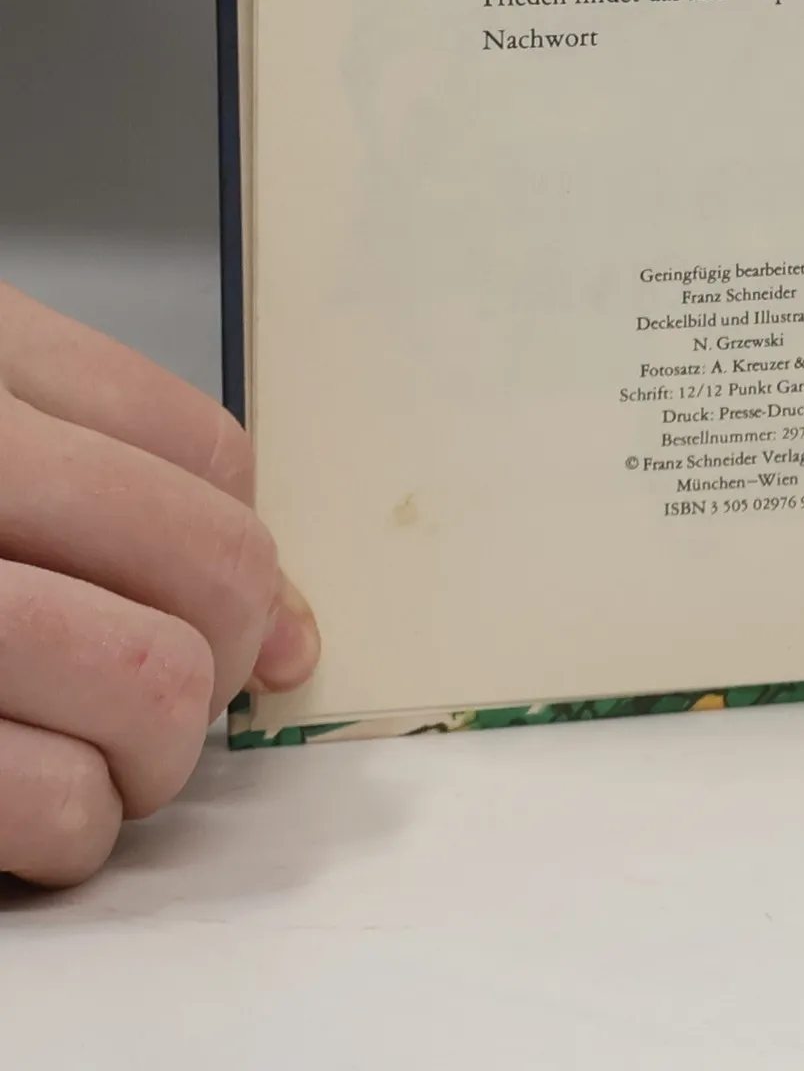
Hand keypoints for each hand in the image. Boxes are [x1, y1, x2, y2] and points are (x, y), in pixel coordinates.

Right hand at [0, 283, 318, 885]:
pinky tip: (39, 805)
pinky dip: (72, 825)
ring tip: (112, 755)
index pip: (206, 457)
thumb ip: (114, 481)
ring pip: (147, 687)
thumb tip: (285, 626)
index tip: (227, 600)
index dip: (242, 546)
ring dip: (158, 751)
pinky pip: (43, 802)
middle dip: (220, 653)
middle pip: (204, 570)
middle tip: (176, 685)